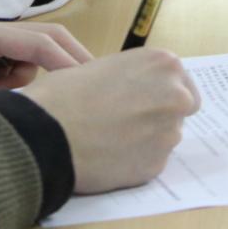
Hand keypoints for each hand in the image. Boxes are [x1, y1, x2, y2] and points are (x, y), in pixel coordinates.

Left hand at [0, 14, 92, 133]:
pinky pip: (1, 66)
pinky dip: (5, 83)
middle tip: (87, 93)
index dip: (68, 63)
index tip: (94, 84)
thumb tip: (10, 129)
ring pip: (21, 56)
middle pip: (39, 39)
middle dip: (63, 63)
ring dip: (24, 80)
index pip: (36, 42)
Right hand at [20, 48, 199, 193]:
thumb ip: (132, 78)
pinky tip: (107, 155)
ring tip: (108, 138)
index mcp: (163, 63)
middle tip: (125, 120)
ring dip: (146, 139)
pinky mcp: (158, 165)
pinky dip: (135, 160)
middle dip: (158, 115)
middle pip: (180, 109)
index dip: (159, 92)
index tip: (142, 99)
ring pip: (165, 137)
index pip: (180, 81)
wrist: (47, 131)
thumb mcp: (103, 67)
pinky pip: (151, 161)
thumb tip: (138, 93)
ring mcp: (169, 132)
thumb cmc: (65, 93)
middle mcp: (176, 95)